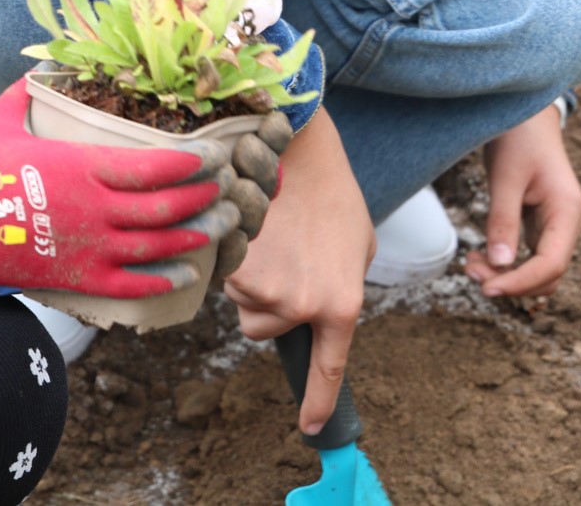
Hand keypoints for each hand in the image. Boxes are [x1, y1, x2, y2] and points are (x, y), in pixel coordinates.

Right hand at [0, 81, 237, 296]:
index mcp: (80, 166)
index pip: (152, 164)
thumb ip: (25, 93)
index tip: (211, 156)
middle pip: (165, 207)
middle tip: (227, 189)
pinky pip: (128, 286)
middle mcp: (92, 208)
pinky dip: (161, 281)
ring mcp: (84, 248)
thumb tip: (37, 68)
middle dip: (202, 199)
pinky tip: (185, 274)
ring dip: (194, 237)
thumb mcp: (0, 119)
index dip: (189, 163)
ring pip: (156, 247)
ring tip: (219, 227)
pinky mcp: (71, 279)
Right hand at [221, 108, 372, 434]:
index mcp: (342, 304)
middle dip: (265, 300)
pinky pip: (222, 278)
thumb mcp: (359, 245)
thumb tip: (326, 303)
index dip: (319, 402)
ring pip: (241, 301)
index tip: (312, 428)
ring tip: (268, 234)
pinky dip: (228, 258)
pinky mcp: (234, 269)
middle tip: (279, 257)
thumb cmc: (331, 193)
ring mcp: (266, 290)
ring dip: (248, 275)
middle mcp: (304, 306)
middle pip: (263, 328)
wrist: (297, 153)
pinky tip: (248, 229)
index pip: (329, 367)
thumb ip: (344, 282)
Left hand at [464, 102, 580, 298]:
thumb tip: (499, 265)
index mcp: (567, 211)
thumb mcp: (505, 177)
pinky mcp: (541, 223)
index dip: (520, 283)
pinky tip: (480, 257)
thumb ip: (503, 221)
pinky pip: (529, 256)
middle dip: (511, 282)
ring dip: (508, 276)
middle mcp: (567, 223)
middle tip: (470, 272)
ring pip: (539, 269)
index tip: (485, 288)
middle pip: (547, 275)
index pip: (551, 265)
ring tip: (470, 265)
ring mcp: (556, 225)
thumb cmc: (517, 138)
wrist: (525, 114)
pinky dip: (507, 263)